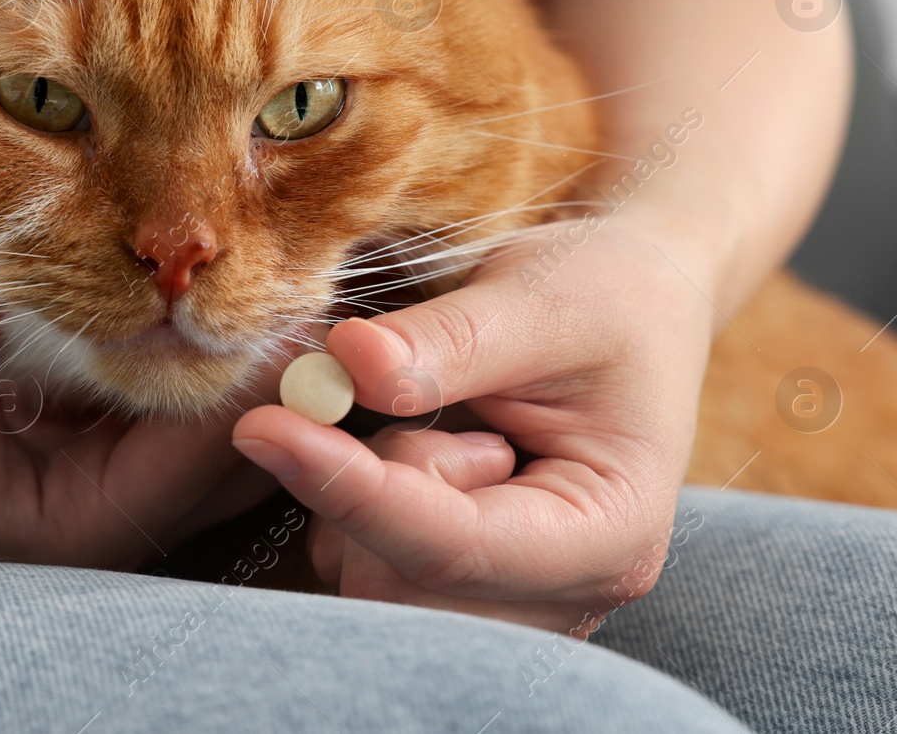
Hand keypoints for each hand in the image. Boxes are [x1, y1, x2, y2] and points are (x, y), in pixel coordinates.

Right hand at [0, 234, 287, 568]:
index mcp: (82, 524)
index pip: (201, 452)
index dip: (255, 378)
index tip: (299, 298)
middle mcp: (107, 508)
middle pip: (225, 444)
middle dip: (268, 368)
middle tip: (312, 270)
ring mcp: (97, 476)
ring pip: (198, 420)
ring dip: (231, 353)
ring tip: (274, 263)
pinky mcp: (79, 440)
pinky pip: (151, 395)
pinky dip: (175, 347)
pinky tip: (196, 282)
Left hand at [232, 215, 715, 633]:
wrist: (630, 304)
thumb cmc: (602, 294)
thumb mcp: (539, 296)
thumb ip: (450, 339)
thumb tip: (347, 366)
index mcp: (609, 532)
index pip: (454, 546)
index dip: (351, 488)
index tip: (266, 426)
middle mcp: (567, 593)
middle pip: (403, 588)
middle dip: (369, 488)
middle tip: (416, 392)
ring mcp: (516, 603)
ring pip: (373, 587)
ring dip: (364, 495)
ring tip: (440, 419)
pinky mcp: (467, 589)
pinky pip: (367, 572)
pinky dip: (357, 506)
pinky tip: (421, 449)